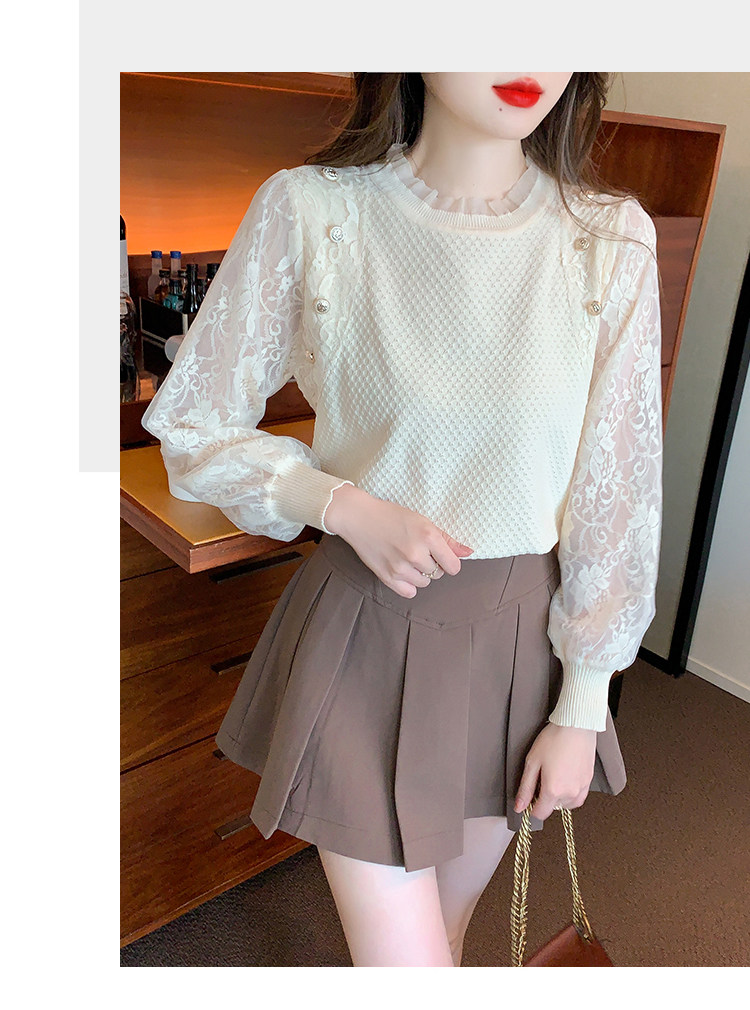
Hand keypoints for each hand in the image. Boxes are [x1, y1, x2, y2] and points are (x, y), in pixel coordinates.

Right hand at [323, 484, 474, 598]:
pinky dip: (409, 585)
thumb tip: (469, 552)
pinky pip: (409, 592)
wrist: (359, 518)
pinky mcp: (387, 576)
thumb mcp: (422, 521)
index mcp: (428, 536)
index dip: (450, 562)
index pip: (453, 566)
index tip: (442, 556)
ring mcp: (400, 567)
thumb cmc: (391, 516)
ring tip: (407, 558)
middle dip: (432, 564)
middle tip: (417, 550)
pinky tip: (403, 571)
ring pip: (424, 583)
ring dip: (420, 574)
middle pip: (438, 574)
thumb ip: (447, 539)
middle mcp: (416, 553)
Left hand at [514, 722, 597, 822]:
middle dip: (544, 798)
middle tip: (542, 777)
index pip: (540, 813)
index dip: (531, 806)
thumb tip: (519, 807)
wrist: (576, 726)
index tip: (530, 794)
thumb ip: (526, 788)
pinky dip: (570, 793)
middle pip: (552, 808)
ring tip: (554, 775)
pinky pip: (578, 797)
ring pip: (566, 804)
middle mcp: (569, 793)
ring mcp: (581, 788)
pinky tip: (565, 777)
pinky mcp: (589, 782)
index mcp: (553, 790)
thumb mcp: (532, 762)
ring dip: (558, 797)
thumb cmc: (553, 740)